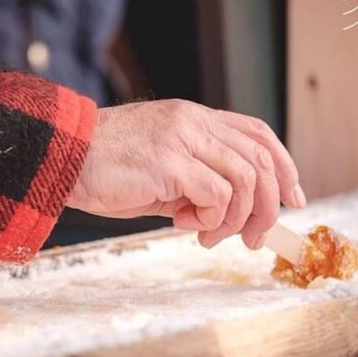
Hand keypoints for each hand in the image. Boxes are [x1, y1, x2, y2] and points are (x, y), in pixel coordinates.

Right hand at [67, 100, 305, 248]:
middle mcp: (193, 122)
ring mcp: (182, 139)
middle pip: (260, 159)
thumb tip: (229, 215)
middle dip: (268, 206)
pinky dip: (212, 218)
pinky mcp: (170, 162)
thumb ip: (196, 183)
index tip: (294, 199)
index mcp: (194, 119)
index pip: (257, 132)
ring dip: (237, 219)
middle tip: (252, 238)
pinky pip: (218, 195)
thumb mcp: (161, 172)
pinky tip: (186, 225)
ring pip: (245, 180)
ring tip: (208, 236)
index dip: (284, 166)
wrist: (63, 159)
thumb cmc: (106, 169)